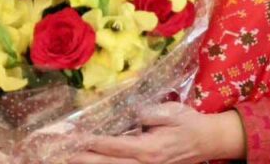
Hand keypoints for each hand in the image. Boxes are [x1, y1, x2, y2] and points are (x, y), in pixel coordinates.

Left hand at [68, 103, 244, 163]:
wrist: (208, 141)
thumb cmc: (189, 123)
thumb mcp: (171, 112)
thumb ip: (148, 112)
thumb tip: (129, 110)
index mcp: (149, 149)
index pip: (114, 146)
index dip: (92, 141)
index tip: (74, 136)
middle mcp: (144, 163)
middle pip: (107, 163)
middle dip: (83, 157)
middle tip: (61, 152)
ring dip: (90, 163)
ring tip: (69, 159)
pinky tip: (91, 160)